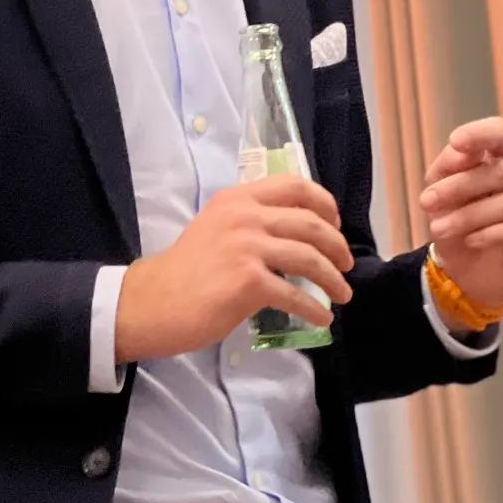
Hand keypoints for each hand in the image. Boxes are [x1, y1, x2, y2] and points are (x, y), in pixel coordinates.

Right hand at [113, 173, 353, 364]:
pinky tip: (322, 318)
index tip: (335, 223)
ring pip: (309, 257)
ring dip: (333, 279)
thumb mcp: (216, 226)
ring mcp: (247, 247)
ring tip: (343, 294)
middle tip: (346, 264)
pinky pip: (295, 294)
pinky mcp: (249, 281)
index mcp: (237, 197)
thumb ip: (249, 221)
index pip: (294, 185)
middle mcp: (244, 215)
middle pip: (310, 222)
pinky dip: (315, 308)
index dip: (324, 203)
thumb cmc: (187, 269)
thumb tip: (294, 234)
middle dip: (337, 245)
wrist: (156, 301)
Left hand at [419, 117, 502, 318]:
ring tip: (439, 229)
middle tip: (426, 202)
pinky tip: (471, 240)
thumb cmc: (462, 223)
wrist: (474, 274)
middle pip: (501, 171)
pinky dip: (495, 233)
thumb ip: (449, 168)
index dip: (480, 134)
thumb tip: (459, 151)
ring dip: (470, 215)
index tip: (456, 142)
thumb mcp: (444, 195)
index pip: (500, 133)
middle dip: (459, 186)